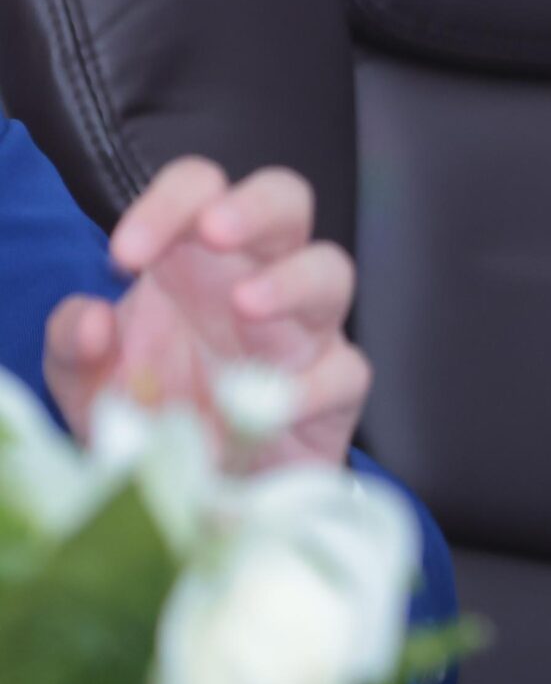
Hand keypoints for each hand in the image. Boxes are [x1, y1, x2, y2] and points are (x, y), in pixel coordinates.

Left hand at [42, 158, 371, 469]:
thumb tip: (91, 318)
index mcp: (196, 261)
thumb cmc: (152, 417)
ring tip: (246, 305)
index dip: (167, 204)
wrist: (197, 495)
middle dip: (256, 206)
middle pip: (287, 200)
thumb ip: (70, 343)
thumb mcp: (86, 381)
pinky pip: (346, 370)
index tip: (123, 258)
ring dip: (292, 280)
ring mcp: (304, 332)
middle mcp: (256, 280)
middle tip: (215, 231)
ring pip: (332, 271)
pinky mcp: (336, 390)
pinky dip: (313, 384)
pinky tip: (274, 406)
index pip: (200, 188)